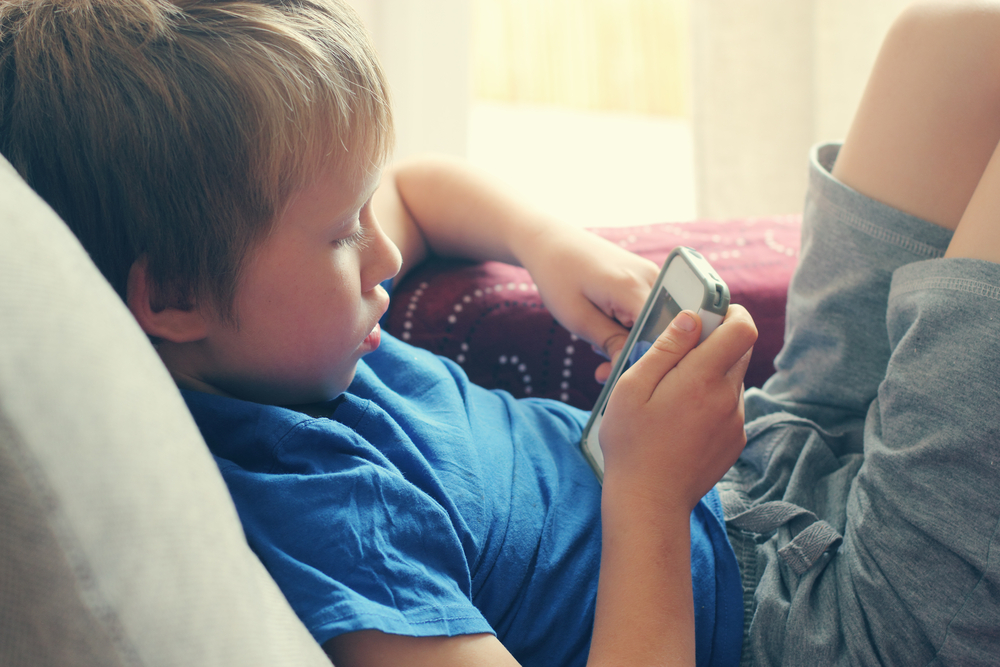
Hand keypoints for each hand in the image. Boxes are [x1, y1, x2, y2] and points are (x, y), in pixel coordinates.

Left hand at [515, 224, 659, 382]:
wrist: (552, 242)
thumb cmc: (558, 276)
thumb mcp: (577, 317)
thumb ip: (609, 342)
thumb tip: (633, 368)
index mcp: (632, 287)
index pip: (660, 335)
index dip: (643, 359)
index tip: (617, 372)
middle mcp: (651, 278)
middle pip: (662, 330)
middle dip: (636, 353)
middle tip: (602, 366)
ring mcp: (653, 275)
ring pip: (657, 323)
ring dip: (633, 340)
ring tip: (600, 344)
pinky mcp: (648, 278)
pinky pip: (650, 311)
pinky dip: (632, 327)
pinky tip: (609, 328)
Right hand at [598, 306, 756, 511]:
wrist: (650, 501)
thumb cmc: (632, 443)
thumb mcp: (633, 387)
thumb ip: (665, 348)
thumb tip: (691, 318)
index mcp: (702, 378)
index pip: (743, 328)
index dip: (732, 312)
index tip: (711, 312)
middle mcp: (727, 397)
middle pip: (740, 350)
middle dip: (715, 342)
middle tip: (678, 354)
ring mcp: (735, 421)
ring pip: (731, 379)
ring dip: (709, 375)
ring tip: (671, 396)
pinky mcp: (735, 440)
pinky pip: (728, 406)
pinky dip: (710, 402)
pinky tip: (680, 420)